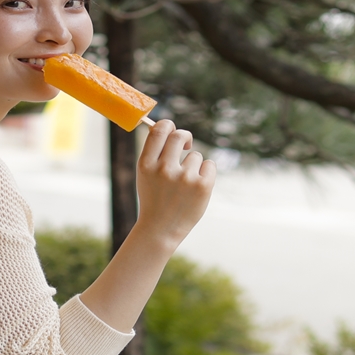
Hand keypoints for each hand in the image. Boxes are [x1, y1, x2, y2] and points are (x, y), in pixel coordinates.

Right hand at [132, 120, 214, 249]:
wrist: (161, 229)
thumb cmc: (154, 199)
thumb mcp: (145, 175)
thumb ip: (154, 153)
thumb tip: (167, 127)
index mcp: (146, 164)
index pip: (159, 131)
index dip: (168, 125)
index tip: (172, 130)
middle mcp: (164, 169)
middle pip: (179, 136)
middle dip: (185, 137)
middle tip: (186, 145)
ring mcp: (184, 178)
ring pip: (195, 155)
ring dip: (193, 165)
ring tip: (185, 185)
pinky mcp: (202, 186)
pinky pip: (209, 165)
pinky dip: (205, 173)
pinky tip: (196, 188)